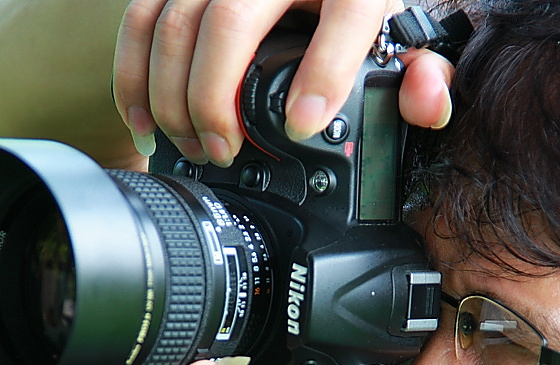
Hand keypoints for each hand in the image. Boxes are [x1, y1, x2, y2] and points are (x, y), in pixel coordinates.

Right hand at [113, 0, 454, 165]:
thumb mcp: (396, 27)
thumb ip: (422, 71)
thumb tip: (426, 106)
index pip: (345, 16)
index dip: (323, 75)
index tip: (303, 129)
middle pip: (230, 24)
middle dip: (216, 101)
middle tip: (224, 154)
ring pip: (174, 23)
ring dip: (169, 95)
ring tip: (188, 146)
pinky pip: (140, 19)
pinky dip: (133, 74)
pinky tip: (144, 120)